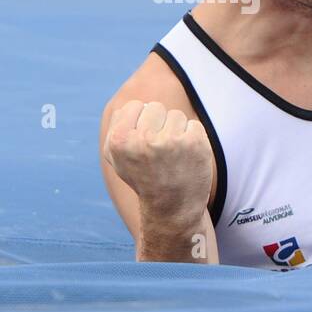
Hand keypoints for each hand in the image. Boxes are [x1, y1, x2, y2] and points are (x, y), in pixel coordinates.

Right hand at [102, 100, 212, 221]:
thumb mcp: (117, 158)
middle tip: (159, 150)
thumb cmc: (143, 178)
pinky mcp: (194, 143)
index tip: (143, 141)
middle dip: (159, 124)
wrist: (172, 206)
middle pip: (156, 107)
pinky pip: (194, 125)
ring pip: (176, 115)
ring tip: (173, 155)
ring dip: (177, 131)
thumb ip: (116, 129)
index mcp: (119, 140)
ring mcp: (170, 141)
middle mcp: (143, 140)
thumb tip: (130, 107)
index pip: (134, 105)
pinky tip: (187, 156)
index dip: (141, 121)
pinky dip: (193, 137)